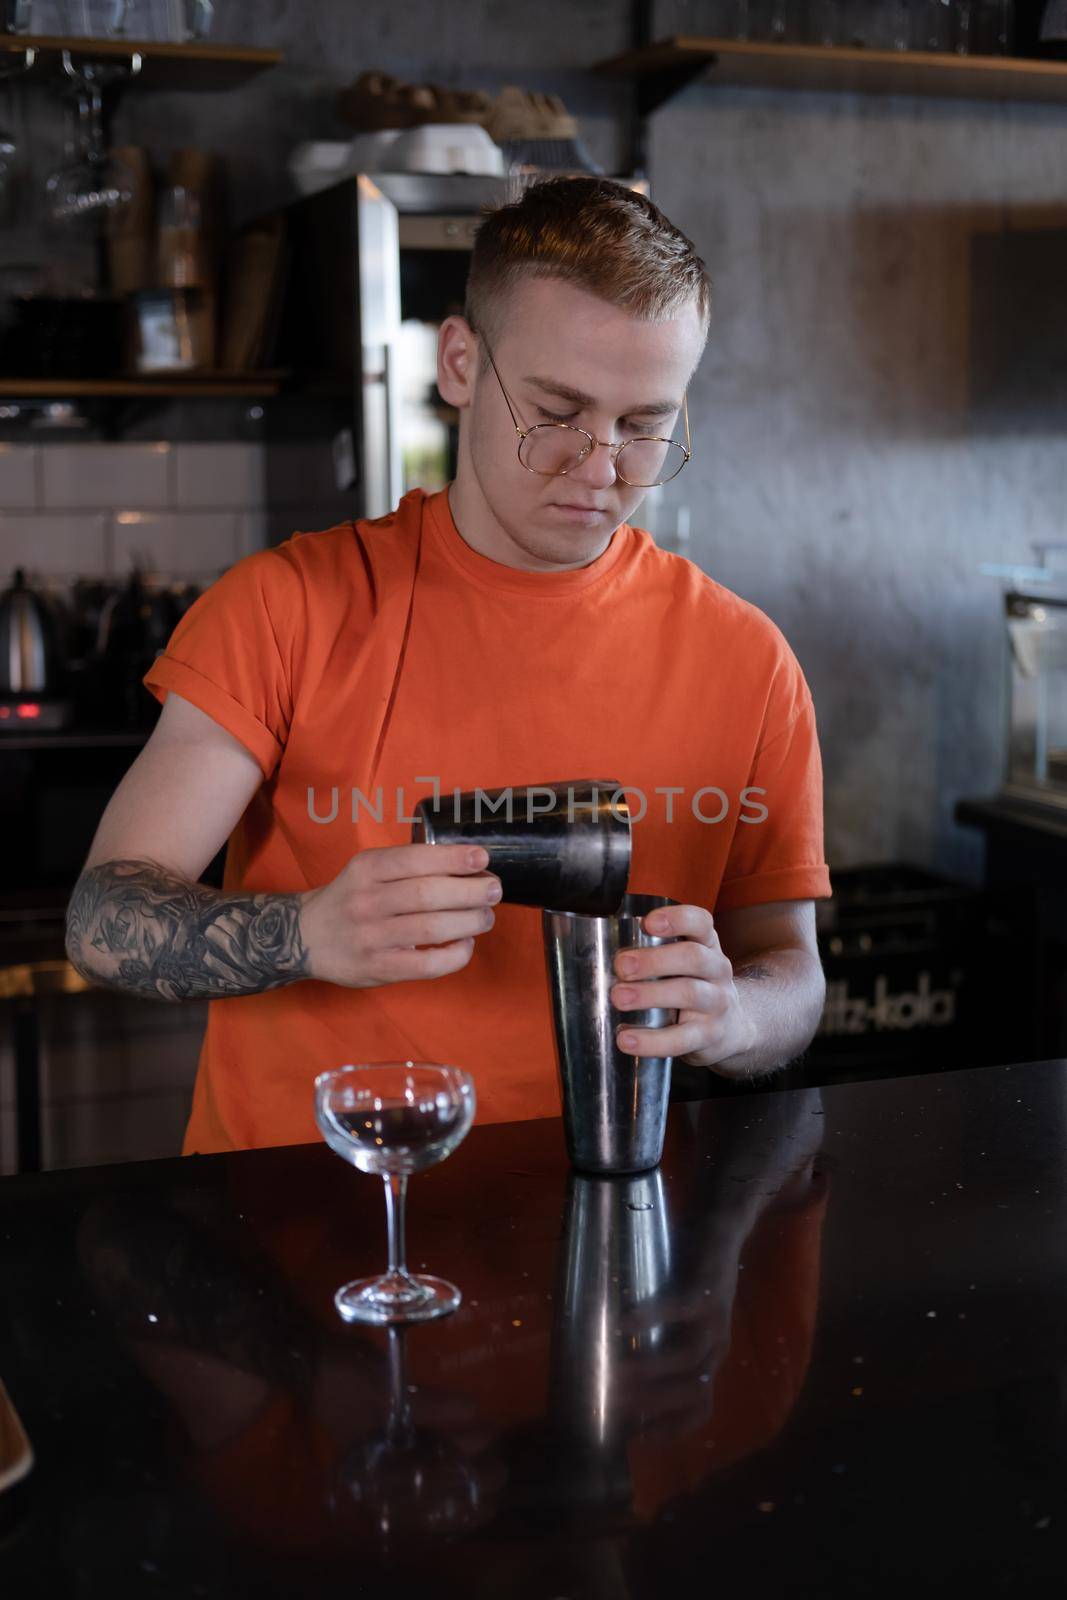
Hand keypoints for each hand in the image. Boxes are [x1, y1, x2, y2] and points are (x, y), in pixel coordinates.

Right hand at [298, 842, 500, 988]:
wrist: (306, 936)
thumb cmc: (351, 899)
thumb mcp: (368, 870)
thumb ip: (408, 867)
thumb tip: (469, 867)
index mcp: (366, 869)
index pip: (414, 859)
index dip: (453, 858)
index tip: (482, 858)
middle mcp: (366, 901)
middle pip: (427, 894)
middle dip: (469, 891)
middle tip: (493, 890)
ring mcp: (371, 937)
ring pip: (431, 928)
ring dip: (469, 921)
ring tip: (485, 916)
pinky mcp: (378, 969)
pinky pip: (427, 965)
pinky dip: (455, 955)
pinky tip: (465, 944)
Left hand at [609, 903, 756, 1071]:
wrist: (730, 1028)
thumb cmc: (693, 986)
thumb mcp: (683, 963)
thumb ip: (653, 952)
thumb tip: (594, 952)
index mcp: (706, 945)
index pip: (700, 922)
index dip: (676, 919)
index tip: (648, 923)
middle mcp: (717, 969)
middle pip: (693, 957)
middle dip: (654, 960)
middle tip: (622, 966)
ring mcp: (717, 1003)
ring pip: (689, 994)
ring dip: (650, 995)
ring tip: (619, 998)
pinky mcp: (710, 1035)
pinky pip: (682, 1039)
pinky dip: (652, 1041)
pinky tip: (627, 1040)